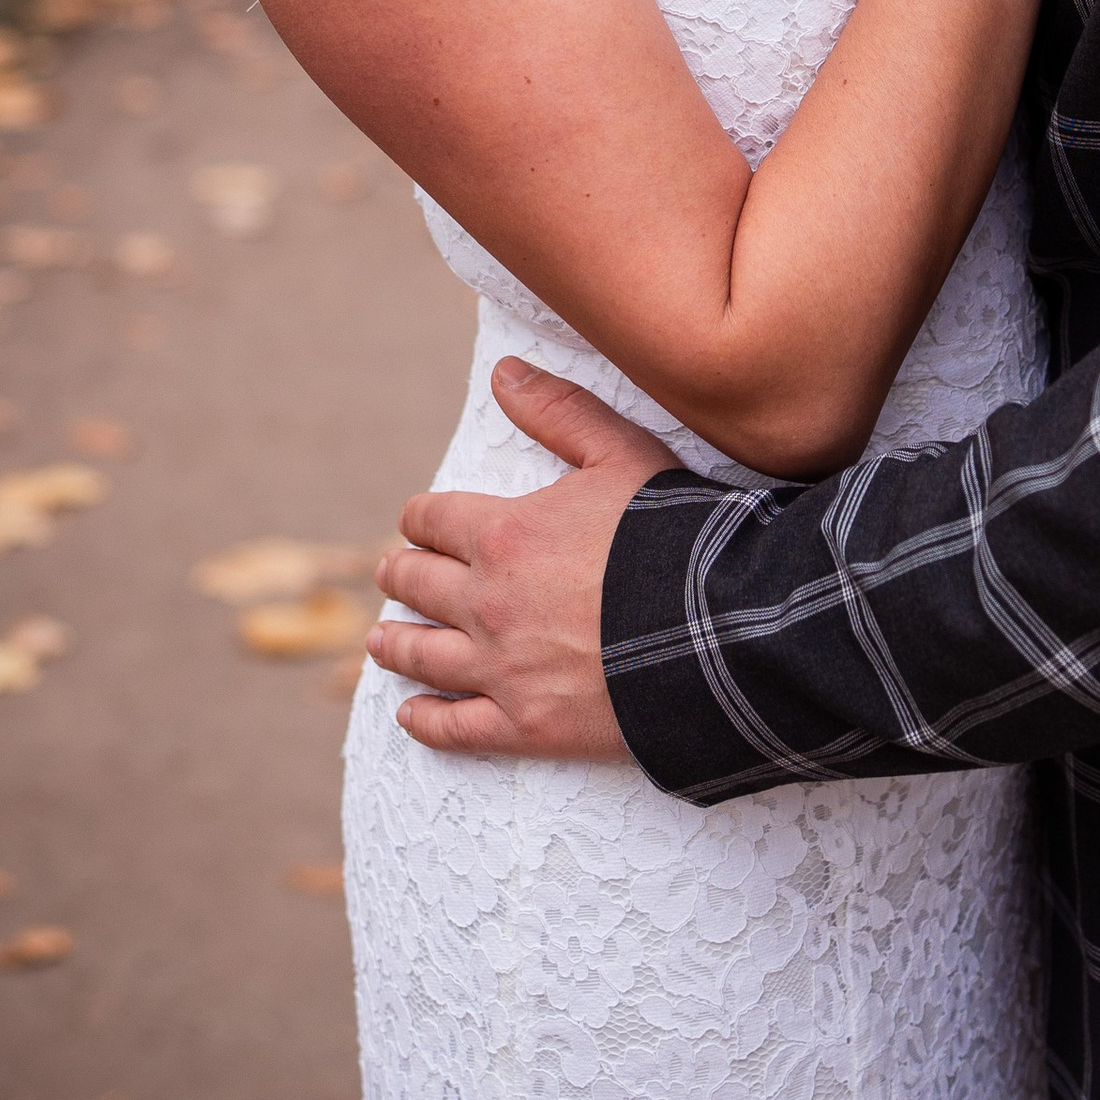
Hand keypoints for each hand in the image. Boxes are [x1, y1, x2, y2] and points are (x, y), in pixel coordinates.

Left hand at [366, 356, 680, 759]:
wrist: (716, 631)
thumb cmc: (674, 536)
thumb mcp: (623, 454)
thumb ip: (560, 411)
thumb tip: (505, 373)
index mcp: (504, 533)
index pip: (432, 520)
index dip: (420, 520)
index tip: (417, 524)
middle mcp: (487, 601)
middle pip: (417, 585)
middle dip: (401, 574)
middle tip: (392, 574)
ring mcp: (501, 667)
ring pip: (423, 655)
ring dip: (396, 644)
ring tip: (383, 639)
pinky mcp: (524, 724)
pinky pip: (454, 726)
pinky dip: (425, 720)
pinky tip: (411, 714)